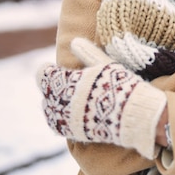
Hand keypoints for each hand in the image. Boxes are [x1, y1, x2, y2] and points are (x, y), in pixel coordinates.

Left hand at [36, 38, 166, 158]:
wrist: (131, 114)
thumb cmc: (119, 85)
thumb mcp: (104, 63)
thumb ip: (87, 52)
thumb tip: (73, 41)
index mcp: (65, 82)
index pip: (43, 75)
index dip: (46, 70)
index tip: (49, 67)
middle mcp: (61, 102)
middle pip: (46, 93)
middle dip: (50, 86)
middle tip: (57, 82)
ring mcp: (65, 119)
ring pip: (49, 110)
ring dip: (52, 102)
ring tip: (60, 98)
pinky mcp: (73, 133)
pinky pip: (57, 125)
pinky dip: (57, 118)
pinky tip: (65, 115)